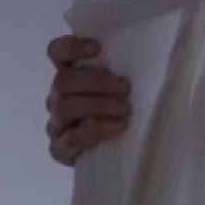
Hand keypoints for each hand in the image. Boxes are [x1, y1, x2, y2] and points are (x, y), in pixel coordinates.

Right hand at [44, 36, 132, 165]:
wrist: (117, 158)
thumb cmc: (123, 115)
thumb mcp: (123, 91)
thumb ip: (122, 73)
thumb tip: (149, 54)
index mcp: (70, 76)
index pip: (56, 52)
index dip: (71, 46)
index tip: (97, 48)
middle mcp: (57, 97)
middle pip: (62, 80)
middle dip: (95, 81)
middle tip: (125, 88)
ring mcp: (55, 124)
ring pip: (64, 107)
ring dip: (98, 105)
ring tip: (125, 110)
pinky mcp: (59, 149)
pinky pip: (71, 138)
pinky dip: (96, 131)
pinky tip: (118, 127)